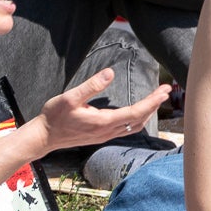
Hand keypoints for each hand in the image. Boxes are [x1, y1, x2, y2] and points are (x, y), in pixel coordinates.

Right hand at [30, 69, 171, 152]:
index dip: (151, 102)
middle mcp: (108, 131)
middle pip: (139, 120)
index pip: (135, 112)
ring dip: (147, 113)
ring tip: (156, 100)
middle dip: (154, 106)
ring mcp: (105, 135)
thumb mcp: (70, 97)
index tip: (163, 92)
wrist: (44, 137)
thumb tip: (110, 73)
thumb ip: (91, 86)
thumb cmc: (54, 116)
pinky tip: (139, 112)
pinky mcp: (102, 136)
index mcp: (103, 122)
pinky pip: (126, 129)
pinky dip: (137, 119)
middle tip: (166, 91)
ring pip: (134, 126)